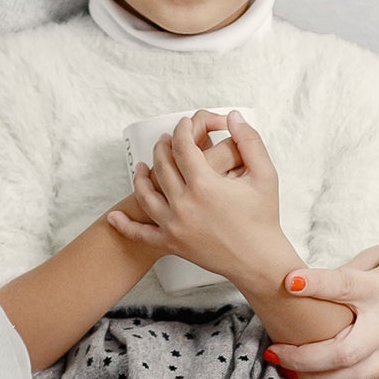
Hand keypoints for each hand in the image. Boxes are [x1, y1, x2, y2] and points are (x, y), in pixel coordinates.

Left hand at [108, 111, 283, 281]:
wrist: (259, 261)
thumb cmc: (264, 218)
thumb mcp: (264, 175)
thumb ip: (249, 141)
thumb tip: (234, 117)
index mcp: (205, 185)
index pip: (183, 147)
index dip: (182, 130)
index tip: (184, 124)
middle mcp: (185, 204)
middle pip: (162, 166)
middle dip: (162, 148)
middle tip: (167, 140)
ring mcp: (174, 225)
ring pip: (145, 194)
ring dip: (141, 176)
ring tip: (143, 165)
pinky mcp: (171, 243)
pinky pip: (141, 234)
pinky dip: (125, 225)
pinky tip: (114, 216)